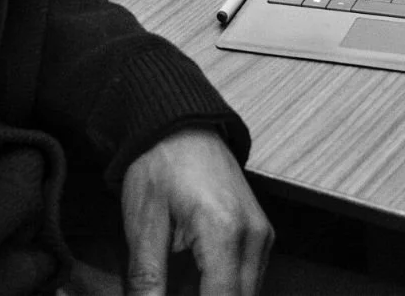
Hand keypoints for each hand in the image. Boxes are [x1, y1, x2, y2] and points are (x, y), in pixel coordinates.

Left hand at [120, 129, 271, 295]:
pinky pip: (248, 279)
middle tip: (171, 290)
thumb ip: (147, 277)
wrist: (181, 125)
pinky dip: (223, 288)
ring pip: (247, 295)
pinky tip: (193, 280)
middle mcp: (253, 236)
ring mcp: (262, 235)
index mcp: (223, 231)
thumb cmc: (160, 164)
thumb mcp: (142, 223)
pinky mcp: (261, 235)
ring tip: (179, 284)